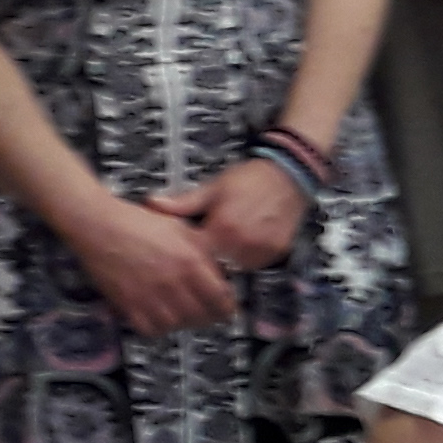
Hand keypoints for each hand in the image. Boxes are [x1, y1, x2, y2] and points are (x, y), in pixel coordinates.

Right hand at [66, 194, 234, 335]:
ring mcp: (149, 295)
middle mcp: (172, 281)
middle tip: (208, 314)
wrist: (99, 225)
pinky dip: (158, 328)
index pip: (220, 297)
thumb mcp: (182, 228)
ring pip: (177, 325)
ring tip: (184, 314)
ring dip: (184, 323)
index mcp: (190, 261)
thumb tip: (220, 267)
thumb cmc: (138, 222)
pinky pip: (150, 330)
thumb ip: (204, 249)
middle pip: (201, 316)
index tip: (228, 307)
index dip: (227, 306)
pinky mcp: (128, 304)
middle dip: (208, 317)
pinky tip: (161, 317)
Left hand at [144, 157, 304, 274]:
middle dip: (208, 258)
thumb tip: (153, 204)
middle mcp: (243, 244)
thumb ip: (183, 202)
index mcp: (222, 228)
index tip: (183, 249)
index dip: (188, 252)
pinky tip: (244, 241)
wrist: (289, 174)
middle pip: (215, 265)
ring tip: (227, 242)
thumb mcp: (213, 188)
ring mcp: (262, 251)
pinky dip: (246, 258)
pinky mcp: (276, 253)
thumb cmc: (250, 179)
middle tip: (206, 244)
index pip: (196, 255)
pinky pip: (254, 264)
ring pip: (235, 268)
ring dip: (228, 260)